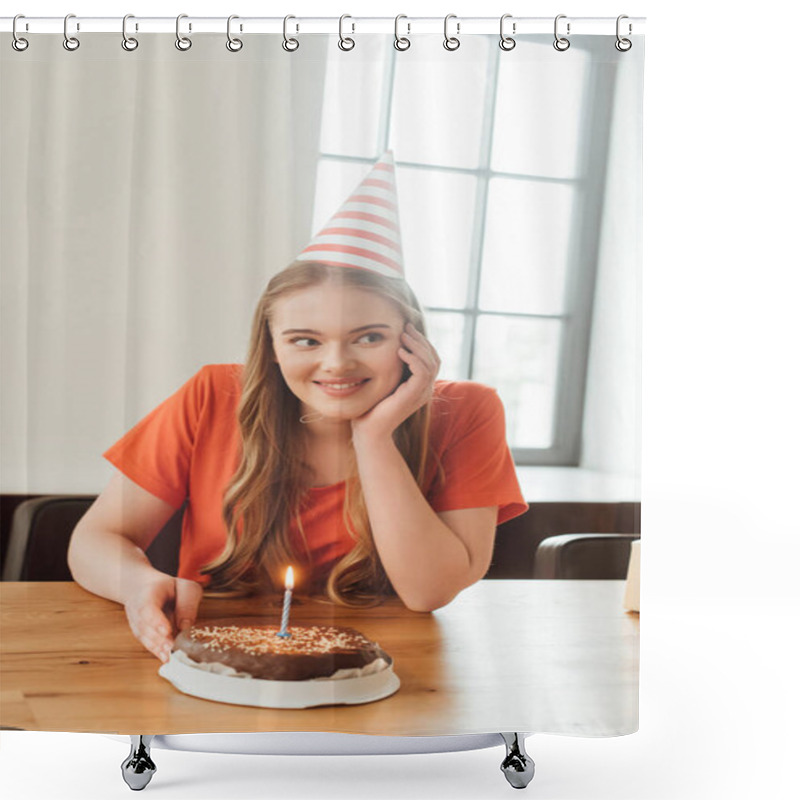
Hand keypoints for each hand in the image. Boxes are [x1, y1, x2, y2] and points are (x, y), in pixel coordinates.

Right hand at [123, 573, 202, 662]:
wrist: (147, 589)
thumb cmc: (171, 589)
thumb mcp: (186, 588)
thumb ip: (187, 603)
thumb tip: (186, 625)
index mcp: (149, 592)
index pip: (148, 606)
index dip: (156, 620)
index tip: (166, 631)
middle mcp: (136, 608)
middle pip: (144, 624)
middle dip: (159, 638)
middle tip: (172, 649)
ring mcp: (135, 621)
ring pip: (143, 636)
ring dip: (157, 647)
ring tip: (170, 657)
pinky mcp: (139, 633)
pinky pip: (146, 642)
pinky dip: (156, 651)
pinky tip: (166, 658)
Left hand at [351, 323, 440, 441]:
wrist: (369, 430)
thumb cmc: (372, 407)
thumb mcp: (385, 382)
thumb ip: (392, 368)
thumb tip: (389, 347)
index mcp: (420, 387)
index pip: (431, 360)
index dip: (422, 343)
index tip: (407, 329)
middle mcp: (425, 390)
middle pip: (435, 359)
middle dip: (421, 340)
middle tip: (406, 327)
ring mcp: (421, 394)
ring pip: (431, 363)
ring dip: (417, 346)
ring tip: (403, 336)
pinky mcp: (414, 396)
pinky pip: (422, 372)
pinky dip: (414, 359)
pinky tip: (400, 351)